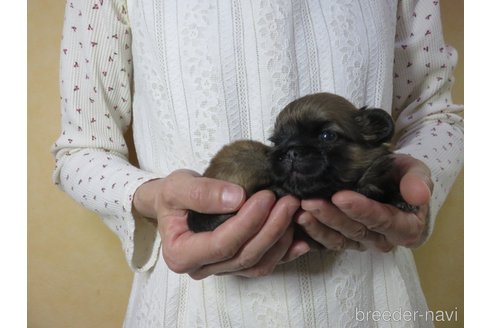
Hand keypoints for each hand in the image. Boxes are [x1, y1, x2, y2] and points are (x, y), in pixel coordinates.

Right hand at [133, 169, 308, 278]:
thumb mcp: (178, 186)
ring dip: (280, 239)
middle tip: (288, 201)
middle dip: (270, 228)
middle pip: (243, 256)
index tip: (265, 197)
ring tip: (294, 212)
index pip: (221, 244)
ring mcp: (220, 269)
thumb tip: (236, 198)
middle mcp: (201, 268)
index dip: (247, 223)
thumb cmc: (173, 196)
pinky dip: (284, 253)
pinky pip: (263, 265)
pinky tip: (301, 239)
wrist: (174, 204)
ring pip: (256, 263)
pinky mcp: (236, 264)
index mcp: (181, 254)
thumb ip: (201, 192)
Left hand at [296, 154, 432, 250]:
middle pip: (356, 231)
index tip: (340, 197)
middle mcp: (384, 240)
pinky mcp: (345, 239)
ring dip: (318, 227)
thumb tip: (419, 195)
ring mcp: (362, 242)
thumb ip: (418, 181)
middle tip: (309, 202)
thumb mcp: (415, 170)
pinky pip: (328, 242)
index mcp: (406, 227)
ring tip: (300, 211)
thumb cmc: (403, 175)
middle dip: (331, 217)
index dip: (361, 210)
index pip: (382, 220)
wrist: (391, 178)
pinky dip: (312, 233)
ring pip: (339, 239)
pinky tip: (296, 221)